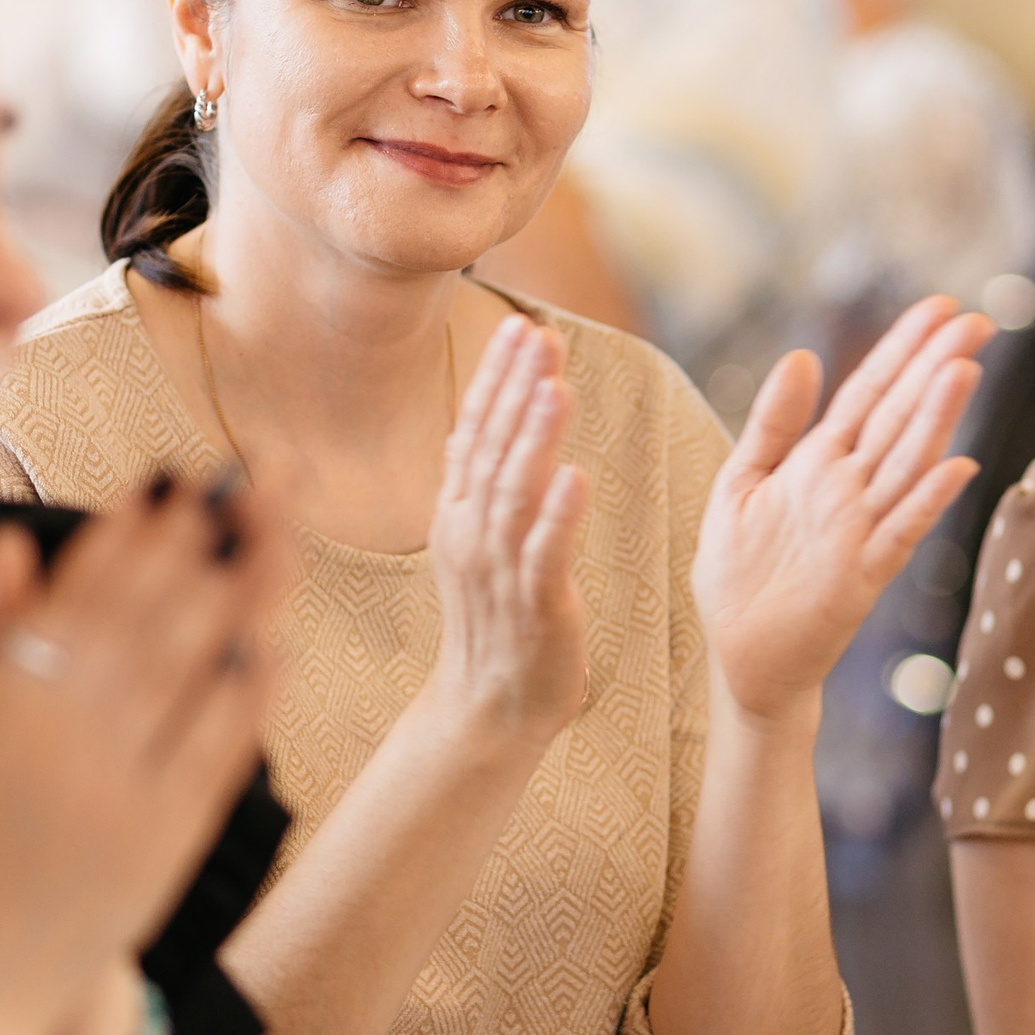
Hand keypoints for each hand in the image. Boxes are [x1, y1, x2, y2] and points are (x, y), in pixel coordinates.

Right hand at [0, 477, 283, 1034]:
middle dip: (212, 538)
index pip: (82, 595)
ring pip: (199, 670)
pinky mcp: (166, 841)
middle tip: (260, 478)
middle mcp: (71, 737)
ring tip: (286, 534)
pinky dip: (249, 694)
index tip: (176, 483)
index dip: (134, 532)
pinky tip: (273, 643)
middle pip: (157, 614)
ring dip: (248, 594)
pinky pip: (220, 750)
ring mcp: (127, 789)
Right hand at [426, 314, 591, 752]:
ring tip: (555, 387)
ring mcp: (499, 571)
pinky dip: (557, 515)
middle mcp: (471, 534)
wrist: (491, 707)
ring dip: (534, 438)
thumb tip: (490, 421)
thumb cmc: (499, 618)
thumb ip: (488, 484)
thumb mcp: (482, 541)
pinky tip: (575, 477)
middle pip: (492, 449)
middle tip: (538, 336)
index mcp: (459, 514)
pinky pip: (544, 555)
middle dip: (515, 389)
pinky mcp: (534, 607)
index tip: (519, 327)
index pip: (475, 431)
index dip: (496, 379)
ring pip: (514, 493)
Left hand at [693, 297, 993, 717]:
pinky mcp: (862, 575)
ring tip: (964, 369)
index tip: (941, 306)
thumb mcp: (741, 481)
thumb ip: (773, 423)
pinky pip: (899, 531)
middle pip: (900, 416)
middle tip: (976, 320)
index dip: (903, 349)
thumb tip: (803, 355)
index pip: (870, 392)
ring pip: (907, 463)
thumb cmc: (741, 570)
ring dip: (936, 419)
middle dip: (934, 367)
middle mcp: (851, 488)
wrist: (739, 653)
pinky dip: (925, 500)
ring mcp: (862, 529)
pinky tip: (956, 466)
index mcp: (821, 461)